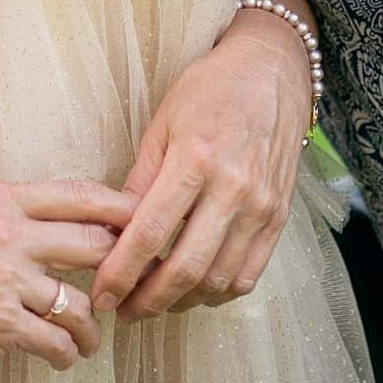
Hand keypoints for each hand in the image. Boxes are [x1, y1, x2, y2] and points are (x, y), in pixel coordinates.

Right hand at [0, 180, 134, 372]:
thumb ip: (10, 214)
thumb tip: (59, 225)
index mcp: (0, 200)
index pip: (79, 194)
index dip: (120, 208)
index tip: (142, 219)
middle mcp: (8, 234)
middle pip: (94, 243)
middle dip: (120, 266)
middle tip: (128, 282)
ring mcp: (6, 280)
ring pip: (81, 301)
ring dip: (95, 325)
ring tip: (91, 335)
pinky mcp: (0, 323)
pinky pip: (57, 340)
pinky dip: (68, 353)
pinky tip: (64, 355)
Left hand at [90, 9, 308, 319]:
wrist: (273, 71)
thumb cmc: (211, 88)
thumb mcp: (163, 122)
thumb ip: (141, 179)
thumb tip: (113, 229)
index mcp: (195, 159)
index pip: (151, 233)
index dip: (122, 272)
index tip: (103, 294)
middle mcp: (233, 188)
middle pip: (186, 268)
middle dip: (149, 300)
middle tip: (125, 311)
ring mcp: (261, 206)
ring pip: (219, 279)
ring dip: (183, 302)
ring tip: (155, 302)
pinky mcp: (279, 216)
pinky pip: (250, 274)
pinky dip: (219, 292)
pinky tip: (196, 290)